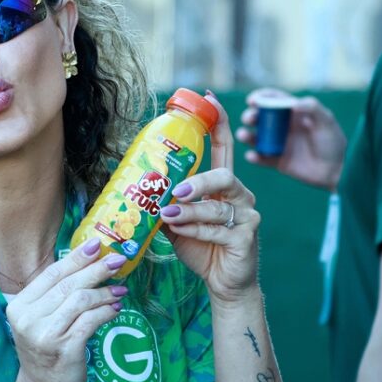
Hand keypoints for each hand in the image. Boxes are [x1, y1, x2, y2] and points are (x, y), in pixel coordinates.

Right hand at [6, 241, 124, 381]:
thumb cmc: (44, 353)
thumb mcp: (40, 321)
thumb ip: (55, 297)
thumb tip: (87, 265)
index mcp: (19, 306)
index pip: (50, 274)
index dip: (75, 258)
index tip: (97, 244)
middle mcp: (28, 318)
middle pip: (68, 284)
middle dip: (96, 270)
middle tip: (117, 260)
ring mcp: (45, 334)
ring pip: (81, 300)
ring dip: (104, 293)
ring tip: (120, 291)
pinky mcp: (64, 349)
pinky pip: (91, 321)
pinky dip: (106, 312)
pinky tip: (116, 310)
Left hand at [161, 94, 259, 303]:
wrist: (222, 283)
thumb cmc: (202, 247)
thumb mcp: (177, 222)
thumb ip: (165, 203)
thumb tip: (134, 186)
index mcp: (222, 186)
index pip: (223, 147)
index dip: (218, 122)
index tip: (208, 99)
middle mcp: (239, 195)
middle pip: (224, 174)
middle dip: (198, 180)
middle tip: (175, 190)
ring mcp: (247, 215)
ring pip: (218, 204)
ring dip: (189, 210)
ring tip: (168, 215)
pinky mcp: (247, 236)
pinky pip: (218, 228)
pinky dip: (196, 229)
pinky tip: (181, 231)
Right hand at [235, 88, 346, 190]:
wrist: (337, 171)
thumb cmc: (334, 143)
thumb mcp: (327, 122)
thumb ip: (313, 108)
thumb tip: (293, 103)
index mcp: (293, 113)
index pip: (274, 100)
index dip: (261, 98)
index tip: (252, 100)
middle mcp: (283, 127)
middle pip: (261, 118)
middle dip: (251, 116)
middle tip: (249, 118)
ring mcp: (278, 144)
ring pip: (257, 137)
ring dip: (247, 135)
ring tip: (243, 135)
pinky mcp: (277, 161)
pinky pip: (261, 158)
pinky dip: (254, 157)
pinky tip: (252, 156)